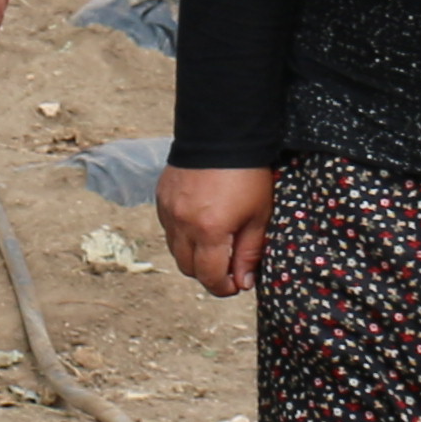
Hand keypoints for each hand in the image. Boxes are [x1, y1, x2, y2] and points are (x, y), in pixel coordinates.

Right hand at [157, 162, 276, 297]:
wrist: (221, 133)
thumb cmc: (247, 174)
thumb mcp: (259, 215)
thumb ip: (250, 252)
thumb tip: (243, 281)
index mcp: (210, 231)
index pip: (209, 276)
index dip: (223, 288)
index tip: (235, 286)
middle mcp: (183, 225)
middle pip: (188, 268)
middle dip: (207, 274)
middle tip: (226, 268)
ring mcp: (169, 211)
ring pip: (175, 250)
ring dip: (193, 255)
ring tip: (213, 245)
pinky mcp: (161, 198)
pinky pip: (168, 228)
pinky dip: (182, 234)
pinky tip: (199, 223)